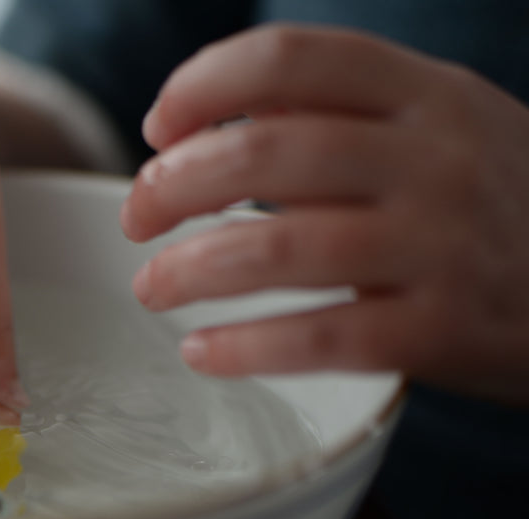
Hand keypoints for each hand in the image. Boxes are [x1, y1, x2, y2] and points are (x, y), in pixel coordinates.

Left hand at [123, 24, 528, 402]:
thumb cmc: (501, 204)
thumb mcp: (443, 129)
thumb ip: (338, 114)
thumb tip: (215, 117)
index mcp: (427, 94)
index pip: (290, 58)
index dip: (202, 86)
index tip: (157, 130)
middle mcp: (436, 159)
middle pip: (264, 154)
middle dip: (172, 187)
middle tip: (136, 220)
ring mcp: (443, 245)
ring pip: (278, 250)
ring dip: (188, 270)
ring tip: (151, 288)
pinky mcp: (443, 331)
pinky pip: (318, 338)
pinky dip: (242, 347)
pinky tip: (201, 351)